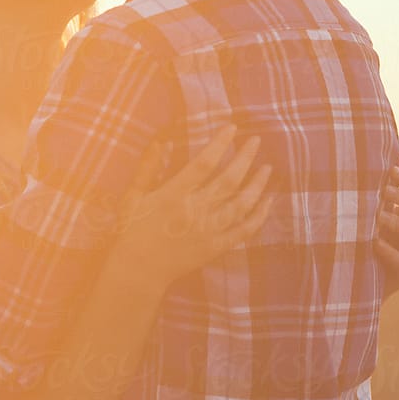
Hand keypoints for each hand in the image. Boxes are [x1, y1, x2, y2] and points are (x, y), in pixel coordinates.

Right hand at [111, 125, 272, 286]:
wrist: (138, 270)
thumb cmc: (131, 231)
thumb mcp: (133, 196)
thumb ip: (147, 168)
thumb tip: (160, 142)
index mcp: (174, 195)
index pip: (204, 163)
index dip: (220, 144)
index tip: (232, 129)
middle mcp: (195, 210)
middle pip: (229, 180)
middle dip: (245, 158)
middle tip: (256, 141)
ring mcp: (208, 230)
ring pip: (241, 203)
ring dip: (257, 184)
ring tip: (267, 168)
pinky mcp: (216, 247)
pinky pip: (243, 230)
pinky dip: (258, 216)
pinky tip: (267, 202)